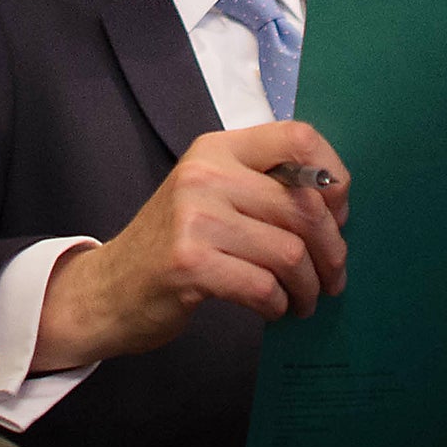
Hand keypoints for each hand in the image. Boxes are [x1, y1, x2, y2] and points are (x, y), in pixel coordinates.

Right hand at [33, 121, 347, 371]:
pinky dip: (279, 304)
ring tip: (304, 299)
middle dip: (331, 250)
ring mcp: (194, 217)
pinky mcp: (190, 262)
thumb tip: (337, 201)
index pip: (297, 137)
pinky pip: (264, 286)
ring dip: (308, 286)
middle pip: (303, 204)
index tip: (338, 213)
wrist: (108, 288)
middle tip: (332, 276)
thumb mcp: (210, 194)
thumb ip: (262, 186)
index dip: (333, 175)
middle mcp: (205, 173)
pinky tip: (274, 309)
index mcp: (217, 148)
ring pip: (289, 251)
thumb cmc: (172, 243)